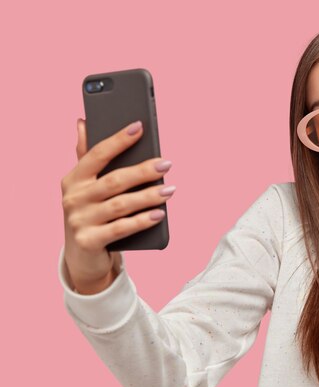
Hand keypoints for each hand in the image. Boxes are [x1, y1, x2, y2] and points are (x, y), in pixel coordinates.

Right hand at [60, 119, 174, 293]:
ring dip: (148, 196)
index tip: (139, 127)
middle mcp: (73, 198)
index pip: (97, 154)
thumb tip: (83, 122)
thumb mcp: (85, 186)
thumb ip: (86, 156)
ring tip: (170, 190)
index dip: (118, 140)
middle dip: (142, 171)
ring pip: (121, 205)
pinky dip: (142, 221)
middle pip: (114, 180)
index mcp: (73, 179)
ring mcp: (79, 221)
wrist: (81, 257)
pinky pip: (121, 228)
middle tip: (167, 164)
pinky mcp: (89, 241)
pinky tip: (160, 214)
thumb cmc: (90, 213)